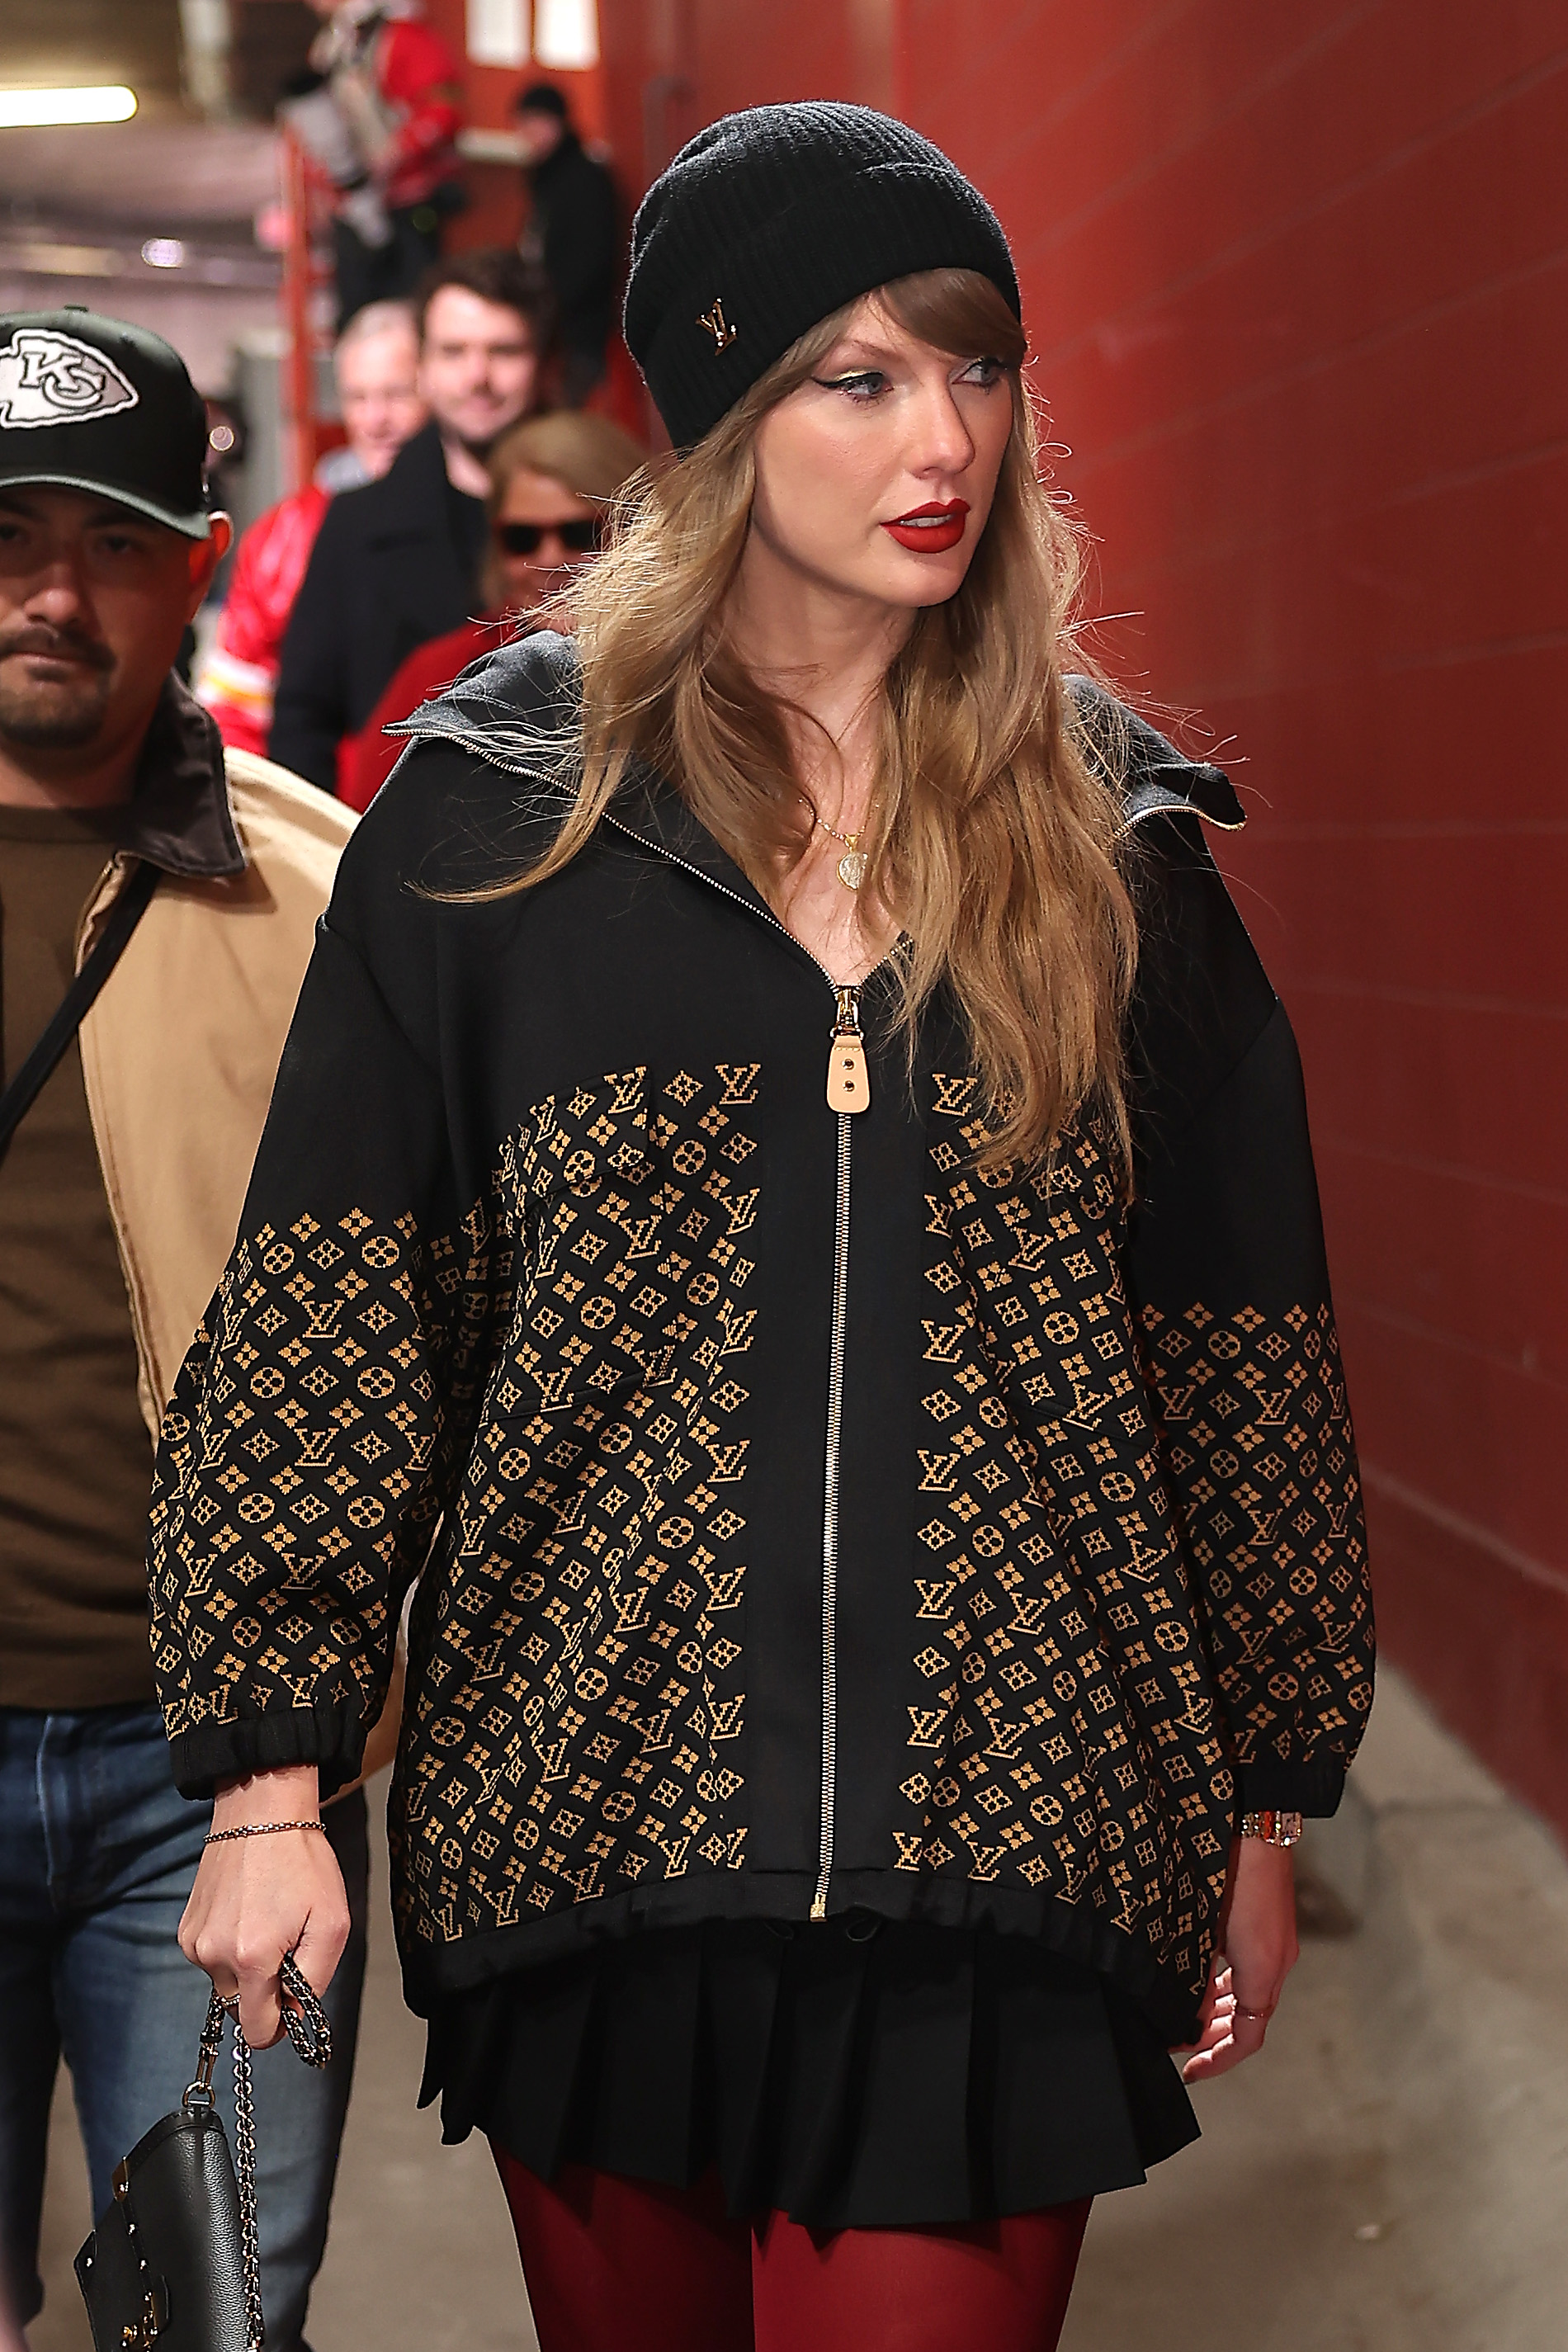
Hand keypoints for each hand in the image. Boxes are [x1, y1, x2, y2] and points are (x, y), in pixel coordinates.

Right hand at [179, 1764, 349, 2048]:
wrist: (261, 1811)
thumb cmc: (302, 1862)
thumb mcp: (332, 1923)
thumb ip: (314, 1981)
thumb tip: (293, 2014)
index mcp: (251, 1959)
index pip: (257, 2031)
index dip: (280, 2022)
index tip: (293, 1997)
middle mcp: (213, 1956)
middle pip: (242, 2006)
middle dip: (266, 1987)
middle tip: (287, 1943)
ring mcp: (194, 1942)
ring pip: (226, 1981)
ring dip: (248, 1964)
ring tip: (268, 1919)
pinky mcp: (186, 1927)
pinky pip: (212, 1957)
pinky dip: (231, 1945)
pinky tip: (248, 1911)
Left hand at [1179, 1835, 1298, 2083]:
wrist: (1257, 1816)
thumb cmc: (1227, 1865)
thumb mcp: (1201, 1927)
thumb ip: (1193, 1977)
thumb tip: (1185, 2016)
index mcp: (1262, 1968)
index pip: (1248, 2036)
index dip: (1219, 2058)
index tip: (1191, 2069)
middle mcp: (1277, 1960)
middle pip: (1250, 2018)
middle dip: (1216, 2037)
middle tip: (1182, 2045)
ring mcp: (1278, 1941)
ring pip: (1251, 1993)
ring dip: (1222, 2011)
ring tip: (1188, 2017)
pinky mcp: (1272, 1923)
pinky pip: (1253, 1970)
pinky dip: (1229, 1984)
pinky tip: (1203, 1978)